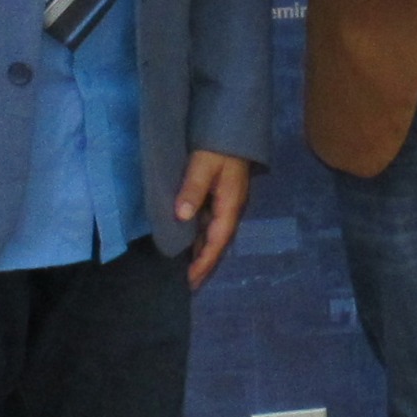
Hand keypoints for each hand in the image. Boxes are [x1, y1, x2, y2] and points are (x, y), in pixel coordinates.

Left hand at [176, 149, 254, 285]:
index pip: (217, 242)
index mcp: (230, 206)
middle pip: (219, 245)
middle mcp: (232, 210)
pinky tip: (191, 245)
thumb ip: (193, 189)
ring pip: (216, 237)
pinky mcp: (223, 199)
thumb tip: (182, 216)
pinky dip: (203, 240)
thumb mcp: (203, 164)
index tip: (191, 280)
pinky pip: (212, 226)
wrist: (234, 130)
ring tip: (188, 272)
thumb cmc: (218, 147)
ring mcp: (228, 205)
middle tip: (188, 286)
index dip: (204, 262)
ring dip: (204, 255)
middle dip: (205, 266)